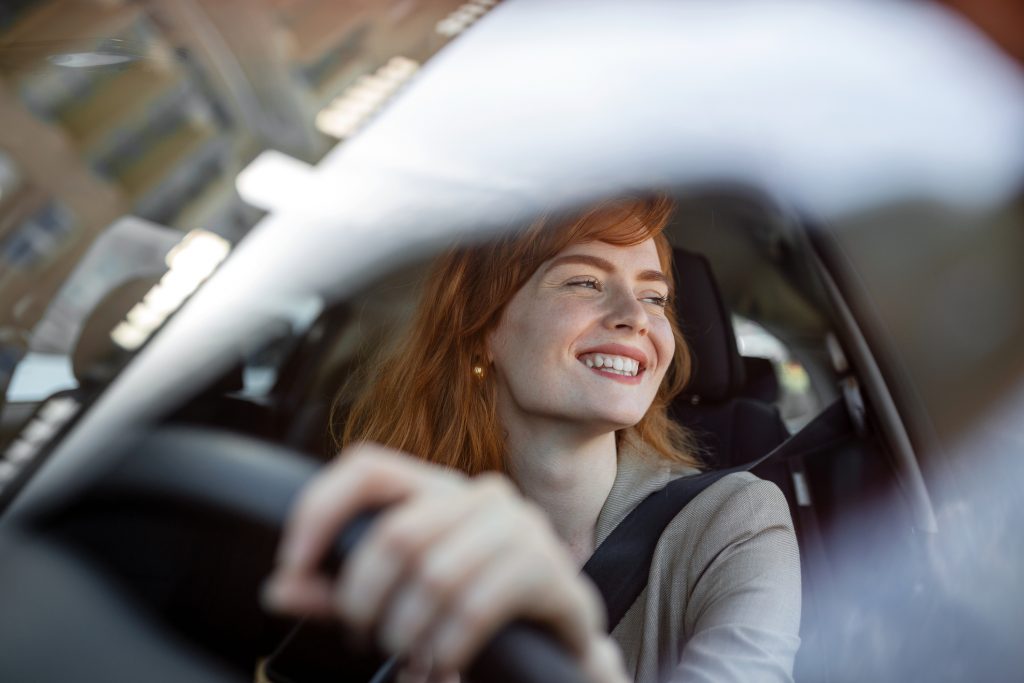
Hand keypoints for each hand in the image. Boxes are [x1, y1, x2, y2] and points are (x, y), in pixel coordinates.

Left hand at [263, 443, 627, 682]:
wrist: (555, 646)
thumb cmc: (471, 615)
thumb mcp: (396, 600)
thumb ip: (340, 593)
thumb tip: (280, 589)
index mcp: (437, 490)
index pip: (367, 467)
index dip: (319, 510)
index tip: (292, 566)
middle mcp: (480, 495)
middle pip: (396, 534)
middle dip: (364, 599)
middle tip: (363, 637)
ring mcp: (520, 527)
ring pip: (435, 574)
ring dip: (407, 632)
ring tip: (408, 658)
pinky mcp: (548, 570)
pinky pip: (477, 606)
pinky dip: (447, 647)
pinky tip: (443, 665)